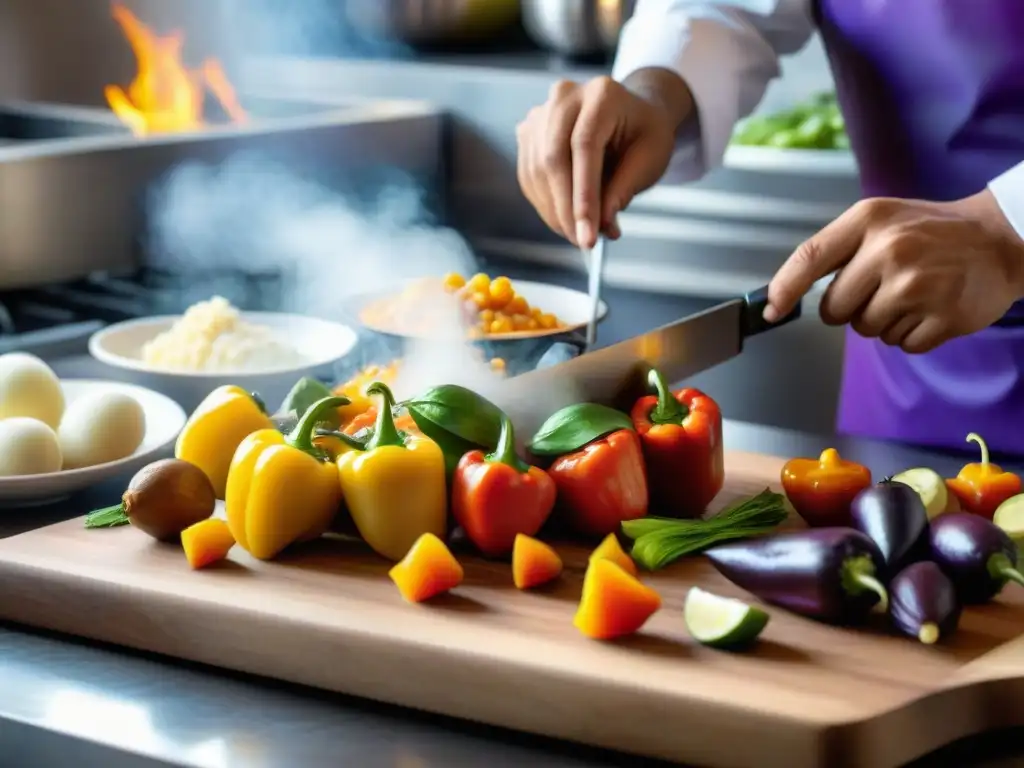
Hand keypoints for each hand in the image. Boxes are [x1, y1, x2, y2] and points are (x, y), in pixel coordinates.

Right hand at [515, 70, 690, 248]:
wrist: (628, 114)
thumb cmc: (644, 133)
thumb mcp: (651, 157)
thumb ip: (626, 187)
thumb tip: (602, 223)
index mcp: (601, 93)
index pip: (584, 145)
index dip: (584, 194)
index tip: (588, 234)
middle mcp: (565, 96)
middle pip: (553, 158)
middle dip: (566, 209)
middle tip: (581, 243)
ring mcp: (541, 113)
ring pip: (537, 171)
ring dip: (554, 212)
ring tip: (579, 234)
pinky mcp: (528, 133)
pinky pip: (528, 176)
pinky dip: (545, 204)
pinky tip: (564, 218)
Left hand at [765, 191, 1023, 352]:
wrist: (998, 239)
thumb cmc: (928, 232)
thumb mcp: (880, 220)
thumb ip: (834, 251)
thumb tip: (781, 295)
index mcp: (869, 221)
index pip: (810, 258)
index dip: (783, 289)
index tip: (770, 312)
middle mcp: (891, 250)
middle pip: (835, 310)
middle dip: (850, 308)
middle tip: (881, 287)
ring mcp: (919, 285)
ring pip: (867, 330)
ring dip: (883, 321)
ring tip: (913, 292)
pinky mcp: (944, 316)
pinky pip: (902, 345)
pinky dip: (912, 334)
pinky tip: (931, 307)